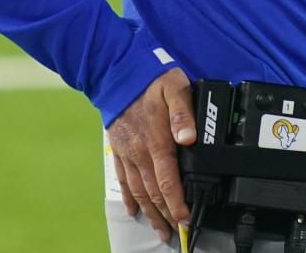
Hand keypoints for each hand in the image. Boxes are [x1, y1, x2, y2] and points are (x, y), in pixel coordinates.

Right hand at [106, 67, 195, 241]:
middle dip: (164, 215)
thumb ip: (183, 114)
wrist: (117, 72)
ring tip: (157, 228)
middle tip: (173, 232)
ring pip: (138, 190)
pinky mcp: (119, 149)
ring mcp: (127, 153)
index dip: (176, 202)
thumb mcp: (175, 88)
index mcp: (157, 141)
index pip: (168, 180)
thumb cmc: (151, 80)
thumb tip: (189, 138)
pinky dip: (129, 197)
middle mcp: (140, 153)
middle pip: (153, 192)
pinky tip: (133, 210)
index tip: (184, 218)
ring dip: (149, 212)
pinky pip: (123, 179)